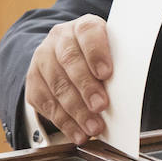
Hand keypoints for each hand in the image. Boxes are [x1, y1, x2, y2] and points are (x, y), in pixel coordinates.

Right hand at [24, 15, 112, 144]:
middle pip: (70, 61)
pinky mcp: (33, 81)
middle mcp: (60, 38)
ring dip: (76, 110)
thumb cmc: (100, 60)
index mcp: (84, 27)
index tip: (106, 74)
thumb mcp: (113, 55)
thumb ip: (119, 68)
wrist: (68, 58)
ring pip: (57, 85)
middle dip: (86, 87)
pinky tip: (78, 133)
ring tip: (93, 128)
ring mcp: (43, 58)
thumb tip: (128, 94)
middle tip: (101, 106)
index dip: (96, 52)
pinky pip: (46, 103)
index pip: (88, 32)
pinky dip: (64, 122)